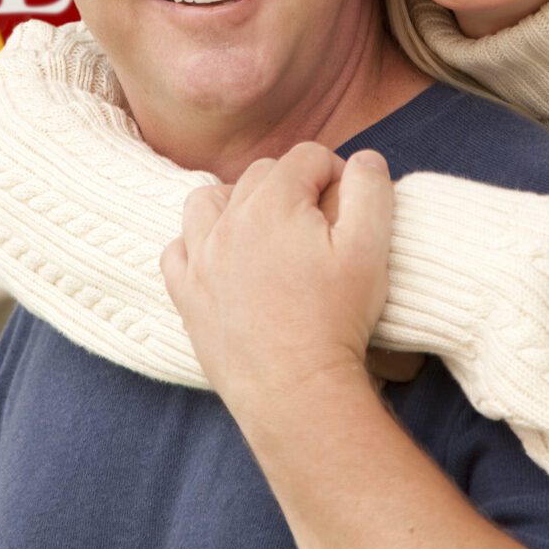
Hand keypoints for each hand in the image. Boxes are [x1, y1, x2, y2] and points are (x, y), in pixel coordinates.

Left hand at [160, 144, 393, 416]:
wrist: (296, 392)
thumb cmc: (338, 319)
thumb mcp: (371, 248)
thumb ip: (371, 190)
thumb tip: (365, 159)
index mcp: (273, 203)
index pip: (307, 157)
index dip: (336, 172)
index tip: (350, 204)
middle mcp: (227, 222)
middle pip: (260, 175)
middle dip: (292, 186)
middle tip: (320, 224)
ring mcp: (200, 258)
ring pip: (208, 201)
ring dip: (236, 203)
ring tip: (266, 230)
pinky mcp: (186, 295)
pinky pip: (177, 250)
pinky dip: (196, 246)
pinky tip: (222, 261)